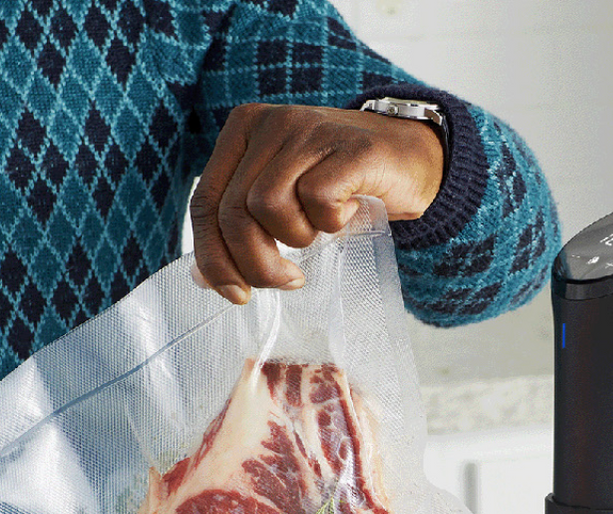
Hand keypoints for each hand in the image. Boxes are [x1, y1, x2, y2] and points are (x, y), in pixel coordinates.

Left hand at [190, 102, 444, 303]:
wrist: (409, 159)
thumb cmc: (340, 185)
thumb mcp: (282, 199)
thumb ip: (242, 226)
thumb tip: (202, 277)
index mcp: (243, 130)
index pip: (205, 203)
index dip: (212, 258)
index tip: (236, 292)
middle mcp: (270, 123)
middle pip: (233, 212)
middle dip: (255, 264)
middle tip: (286, 280)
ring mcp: (309, 130)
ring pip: (267, 207)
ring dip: (295, 240)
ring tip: (318, 233)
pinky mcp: (349, 147)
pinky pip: (317, 200)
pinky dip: (331, 222)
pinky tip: (347, 214)